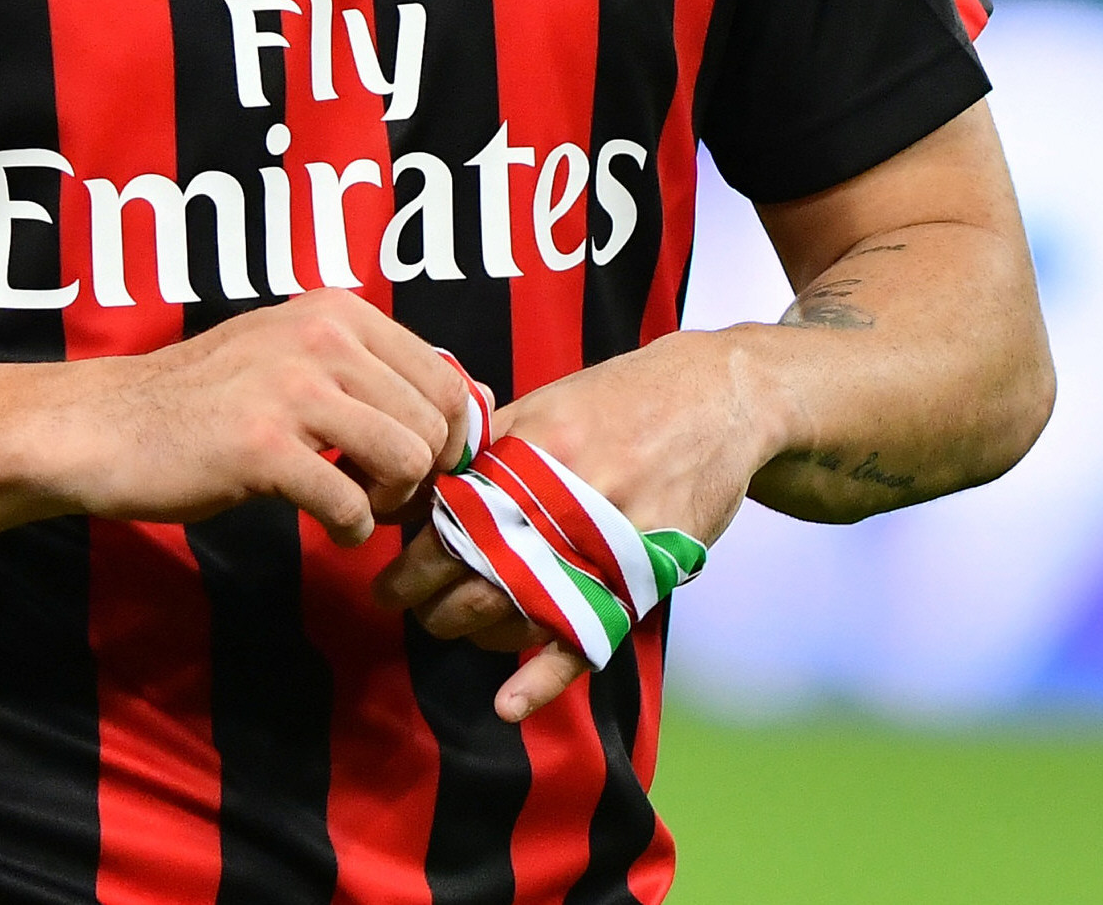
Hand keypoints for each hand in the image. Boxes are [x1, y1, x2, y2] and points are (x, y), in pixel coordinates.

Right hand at [36, 292, 473, 549]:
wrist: (111, 423)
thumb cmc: (207, 398)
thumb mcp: (293, 351)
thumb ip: (368, 367)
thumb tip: (467, 400)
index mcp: (337, 311)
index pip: (448, 376)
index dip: (450, 436)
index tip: (422, 467)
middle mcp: (323, 337)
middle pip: (435, 424)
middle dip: (423, 474)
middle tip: (383, 494)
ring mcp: (292, 389)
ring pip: (407, 460)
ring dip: (392, 501)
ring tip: (357, 506)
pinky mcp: (263, 446)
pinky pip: (352, 504)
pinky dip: (352, 529)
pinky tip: (327, 526)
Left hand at [371, 330, 778, 720]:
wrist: (717, 398)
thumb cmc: (620, 397)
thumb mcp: (544, 403)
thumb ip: (484, 446)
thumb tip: (419, 489)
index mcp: (535, 453)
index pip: (451, 525)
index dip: (411, 559)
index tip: (386, 576)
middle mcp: (569, 501)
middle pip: (477, 573)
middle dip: (428, 601)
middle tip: (401, 605)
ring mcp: (611, 542)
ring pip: (522, 611)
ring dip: (473, 631)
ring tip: (448, 626)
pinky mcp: (645, 574)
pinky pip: (591, 635)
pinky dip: (545, 676)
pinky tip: (508, 704)